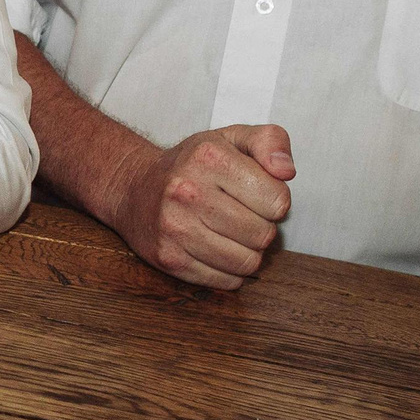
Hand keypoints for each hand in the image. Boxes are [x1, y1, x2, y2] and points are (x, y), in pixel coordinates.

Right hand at [106, 124, 295, 289]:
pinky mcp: (169, 258)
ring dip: (247, 251)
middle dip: (261, 227)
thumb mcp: (231, 139)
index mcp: (209, 157)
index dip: (275, 200)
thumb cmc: (191, 165)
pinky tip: (215, 248)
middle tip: (241, 215)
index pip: (278, 201)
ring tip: (230, 233)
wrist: (134, 188)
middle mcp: (188, 192)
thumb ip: (270, 141)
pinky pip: (226, 281)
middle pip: (264, 235)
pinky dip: (229, 270)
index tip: (255, 194)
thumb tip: (286, 171)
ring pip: (248, 262)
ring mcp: (176, 228)